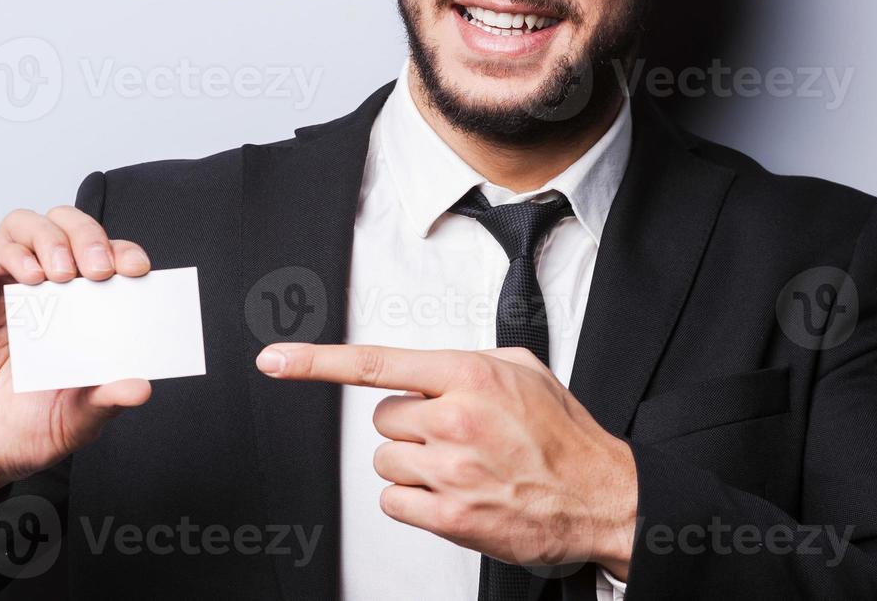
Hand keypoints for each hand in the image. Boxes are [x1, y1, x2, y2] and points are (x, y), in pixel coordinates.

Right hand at [0, 207, 154, 516]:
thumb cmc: (18, 434)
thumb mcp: (74, 422)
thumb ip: (105, 400)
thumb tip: (142, 387)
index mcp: (74, 310)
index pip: (102, 257)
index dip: (121, 252)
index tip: (138, 269)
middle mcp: (38, 291)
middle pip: (64, 226)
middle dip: (87, 235)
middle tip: (100, 268)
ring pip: (23, 227)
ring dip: (50, 237)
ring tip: (64, 272)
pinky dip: (11, 256)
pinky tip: (30, 279)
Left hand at [256, 343, 636, 579]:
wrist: (602, 497)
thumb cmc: (564, 435)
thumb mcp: (524, 370)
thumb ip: (467, 362)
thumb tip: (426, 369)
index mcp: (469, 375)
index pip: (376, 364)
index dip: (316, 362)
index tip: (275, 359)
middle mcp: (454, 420)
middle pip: (382, 419)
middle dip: (410, 425)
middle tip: (453, 434)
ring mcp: (450, 471)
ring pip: (385, 461)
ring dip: (413, 464)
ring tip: (461, 465)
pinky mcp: (450, 517)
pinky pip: (393, 503)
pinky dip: (413, 500)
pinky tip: (450, 494)